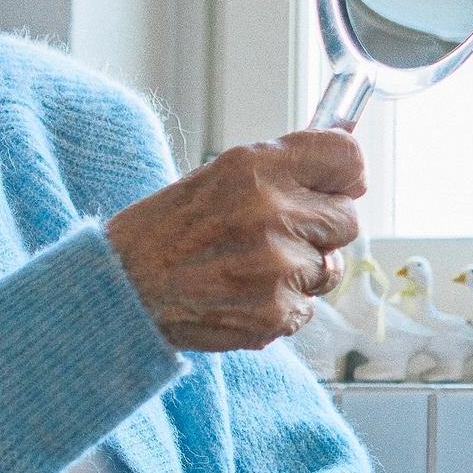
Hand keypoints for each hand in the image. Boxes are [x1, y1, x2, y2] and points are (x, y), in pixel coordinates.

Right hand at [105, 131, 364, 351]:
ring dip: (301, 271)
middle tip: (279, 234)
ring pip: (330, 268)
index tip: (336, 186)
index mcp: (257, 168)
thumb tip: (347, 169)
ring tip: (251, 268)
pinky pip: (308, 307)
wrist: (124, 288)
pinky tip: (243, 295)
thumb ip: (283, 170)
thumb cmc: (168, 231)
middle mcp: (272, 212)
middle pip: (348, 219)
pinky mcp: (276, 312)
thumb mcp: (220, 176)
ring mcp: (278, 267)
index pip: (347, 160)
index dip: (345, 175)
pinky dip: (282, 306)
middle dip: (321, 228)